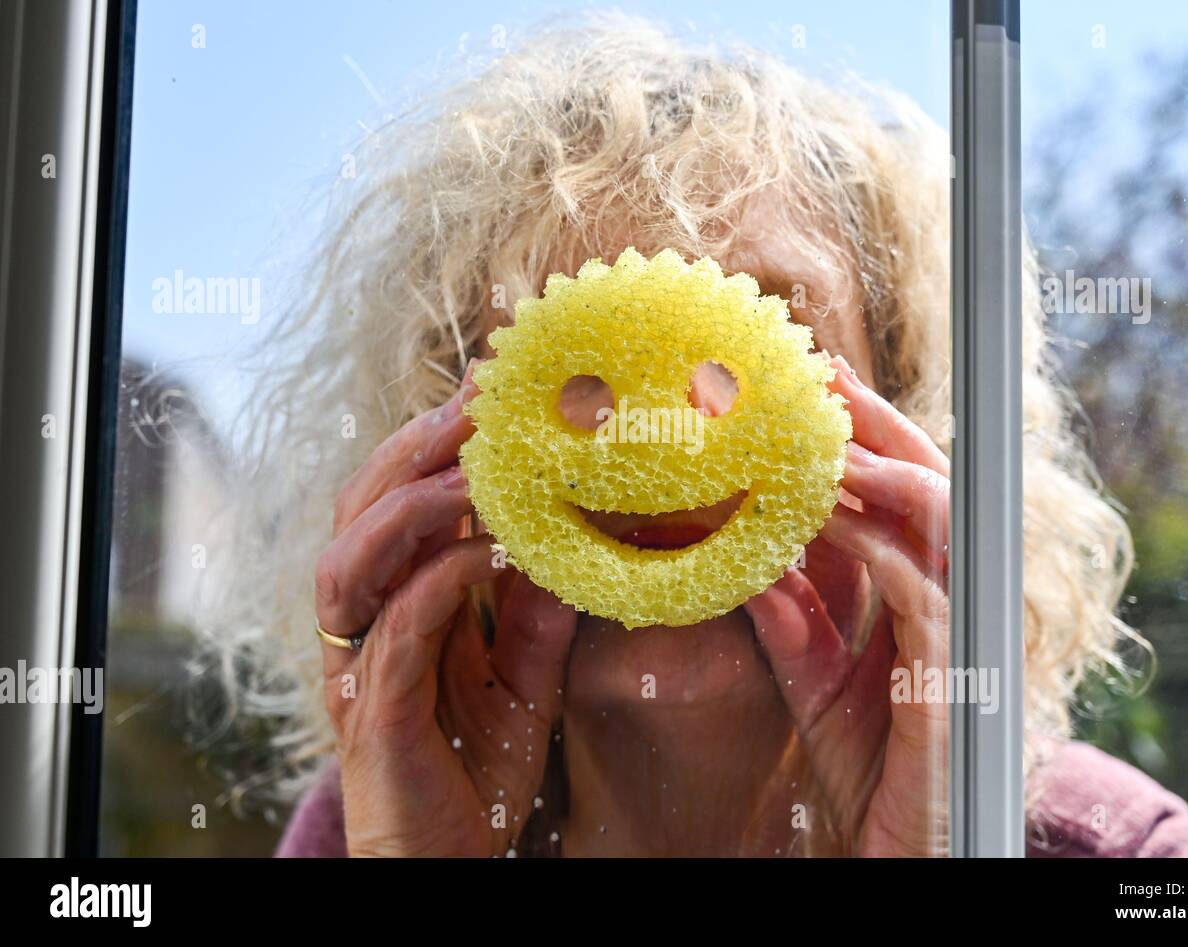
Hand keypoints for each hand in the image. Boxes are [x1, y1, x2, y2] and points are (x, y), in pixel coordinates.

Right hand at [314, 361, 576, 855]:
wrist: (446, 867)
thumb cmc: (474, 771)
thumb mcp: (521, 677)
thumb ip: (536, 612)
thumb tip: (570, 542)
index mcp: (392, 605)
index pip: (399, 500)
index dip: (436, 439)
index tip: (492, 385)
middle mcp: (363, 626)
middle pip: (360, 509)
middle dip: (418, 446)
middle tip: (481, 398)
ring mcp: (360, 669)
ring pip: (352, 561)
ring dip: (415, 504)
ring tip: (478, 466)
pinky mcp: (375, 716)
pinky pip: (395, 634)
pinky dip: (437, 581)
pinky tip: (488, 551)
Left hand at [744, 355, 949, 856]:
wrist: (894, 850)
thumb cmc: (869, 769)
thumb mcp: (816, 681)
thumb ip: (795, 619)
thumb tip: (754, 555)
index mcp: (929, 595)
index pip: (908, 494)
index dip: (870, 434)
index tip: (815, 385)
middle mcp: (960, 600)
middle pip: (934, 486)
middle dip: (878, 425)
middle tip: (820, 376)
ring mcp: (968, 634)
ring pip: (941, 523)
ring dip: (880, 472)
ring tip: (819, 436)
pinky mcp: (956, 678)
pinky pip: (922, 590)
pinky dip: (876, 545)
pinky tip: (826, 514)